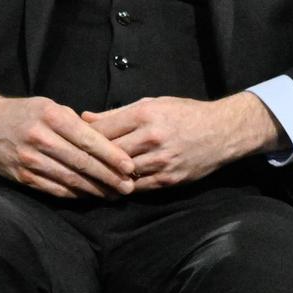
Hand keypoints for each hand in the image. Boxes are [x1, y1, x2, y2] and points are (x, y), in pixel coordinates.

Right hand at [0, 83, 135, 199]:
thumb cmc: (26, 113)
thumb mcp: (52, 107)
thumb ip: (78, 124)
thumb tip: (110, 143)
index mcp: (52, 117)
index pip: (88, 139)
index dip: (111, 155)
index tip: (129, 166)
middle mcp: (40, 138)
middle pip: (81, 162)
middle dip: (108, 176)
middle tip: (128, 185)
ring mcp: (29, 159)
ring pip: (69, 179)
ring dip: (95, 189)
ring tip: (114, 194)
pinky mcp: (22, 176)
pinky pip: (54, 189)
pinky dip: (75, 194)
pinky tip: (90, 196)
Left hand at [84, 93, 280, 191]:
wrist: (223, 132)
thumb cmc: (186, 114)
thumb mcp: (153, 104)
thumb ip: (117, 113)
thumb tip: (85, 118)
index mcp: (145, 114)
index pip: (102, 129)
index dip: (81, 136)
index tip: (69, 141)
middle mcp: (152, 138)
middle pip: (107, 153)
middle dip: (87, 158)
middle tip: (69, 163)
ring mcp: (161, 161)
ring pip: (119, 173)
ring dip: (102, 177)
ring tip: (84, 178)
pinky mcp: (168, 179)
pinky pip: (136, 187)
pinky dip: (121, 188)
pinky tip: (109, 187)